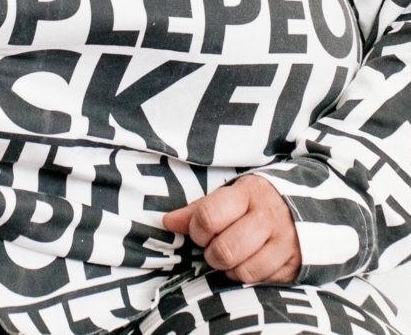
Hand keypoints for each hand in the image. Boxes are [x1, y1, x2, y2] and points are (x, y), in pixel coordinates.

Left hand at [162, 175, 301, 283]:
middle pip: (226, 249)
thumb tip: (167, 222)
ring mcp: (285, 241)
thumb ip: (198, 209)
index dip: (197, 231)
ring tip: (232, 257)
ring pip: (244, 270)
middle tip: (214, 249)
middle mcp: (268, 216)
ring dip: (230, 269)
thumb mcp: (230, 195)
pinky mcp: (295, 263)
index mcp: (247, 193)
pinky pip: (263, 281)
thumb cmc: (256, 200)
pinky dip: (250, 277)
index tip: (200, 232)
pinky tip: (249, 263)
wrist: (306, 204)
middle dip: (212, 254)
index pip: (209, 217)